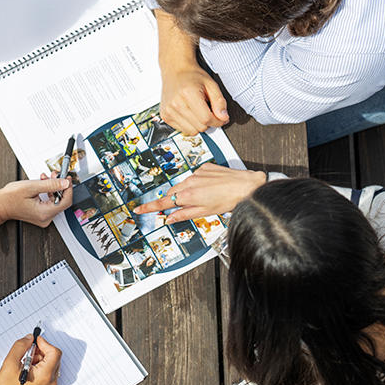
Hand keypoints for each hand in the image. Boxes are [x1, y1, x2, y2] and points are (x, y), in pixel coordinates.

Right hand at [0, 174, 71, 226]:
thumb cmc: (10, 198)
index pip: (65, 201)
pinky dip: (49, 192)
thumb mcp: (31, 187)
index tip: (67, 178)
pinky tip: (44, 184)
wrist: (0, 206)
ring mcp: (44, 217)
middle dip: (60, 186)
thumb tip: (64, 183)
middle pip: (61, 201)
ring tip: (46, 178)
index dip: (68, 188)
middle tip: (55, 174)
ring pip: (56, 200)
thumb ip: (50, 185)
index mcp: (44, 213)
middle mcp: (45, 218)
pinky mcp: (41, 214)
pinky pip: (51, 202)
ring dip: (54, 187)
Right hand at [0, 335, 61, 384]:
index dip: (45, 344)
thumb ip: (21, 346)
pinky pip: (49, 375)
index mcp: (45, 376)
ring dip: (40, 361)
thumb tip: (30, 338)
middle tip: (27, 353)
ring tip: (25, 365)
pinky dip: (40, 369)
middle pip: (54, 359)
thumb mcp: (10, 362)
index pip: (54, 352)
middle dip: (41, 352)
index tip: (35, 341)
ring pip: (52, 366)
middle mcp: (51, 383)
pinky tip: (27, 372)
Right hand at [133, 163, 266, 222]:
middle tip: (186, 207)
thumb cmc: (229, 200)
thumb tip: (170, 218)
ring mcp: (197, 173)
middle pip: (173, 193)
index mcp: (188, 195)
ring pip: (184, 184)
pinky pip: (195, 176)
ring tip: (205, 197)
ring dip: (188, 192)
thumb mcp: (205, 212)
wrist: (246, 185)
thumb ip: (184, 214)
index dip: (150, 207)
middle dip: (175, 200)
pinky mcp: (204, 166)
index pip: (163, 202)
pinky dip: (198, 182)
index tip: (138, 209)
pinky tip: (210, 187)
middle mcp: (190, 182)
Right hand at [161, 66, 228, 133]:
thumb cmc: (192, 76)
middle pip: (200, 127)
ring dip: (199, 125)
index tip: (221, 119)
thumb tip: (223, 118)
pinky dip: (190, 125)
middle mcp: (176, 103)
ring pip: (192, 131)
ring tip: (199, 112)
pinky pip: (183, 130)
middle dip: (209, 123)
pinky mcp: (165, 116)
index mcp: (188, 93)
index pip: (206, 119)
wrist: (176, 71)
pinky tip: (190, 114)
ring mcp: (169, 111)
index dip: (217, 121)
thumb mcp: (211, 85)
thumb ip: (219, 102)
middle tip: (209, 112)